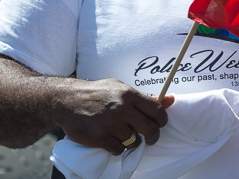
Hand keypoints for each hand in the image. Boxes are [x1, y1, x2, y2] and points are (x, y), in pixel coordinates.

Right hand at [54, 78, 174, 154]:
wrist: (67, 100)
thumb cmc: (96, 93)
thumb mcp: (120, 88)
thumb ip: (144, 97)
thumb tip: (171, 100)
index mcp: (129, 94)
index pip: (157, 110)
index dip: (162, 120)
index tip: (158, 124)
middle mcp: (122, 109)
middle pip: (150, 129)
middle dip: (152, 136)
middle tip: (148, 137)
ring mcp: (111, 124)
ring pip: (134, 142)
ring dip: (132, 142)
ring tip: (123, 135)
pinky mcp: (99, 137)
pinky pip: (118, 150)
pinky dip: (117, 148)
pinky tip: (111, 139)